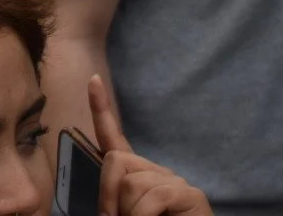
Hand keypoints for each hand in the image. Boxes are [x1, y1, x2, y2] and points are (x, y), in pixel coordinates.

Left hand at [91, 76, 210, 215]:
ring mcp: (175, 182)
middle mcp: (156, 173)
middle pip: (115, 161)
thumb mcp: (127, 214)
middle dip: (107, 195)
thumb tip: (104, 209)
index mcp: (137, 178)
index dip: (101, 110)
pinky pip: (152, 197)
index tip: (92, 80)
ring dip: (128, 215)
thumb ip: (114, 205)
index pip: (114, 140)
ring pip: (130, 183)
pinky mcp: (191, 196)